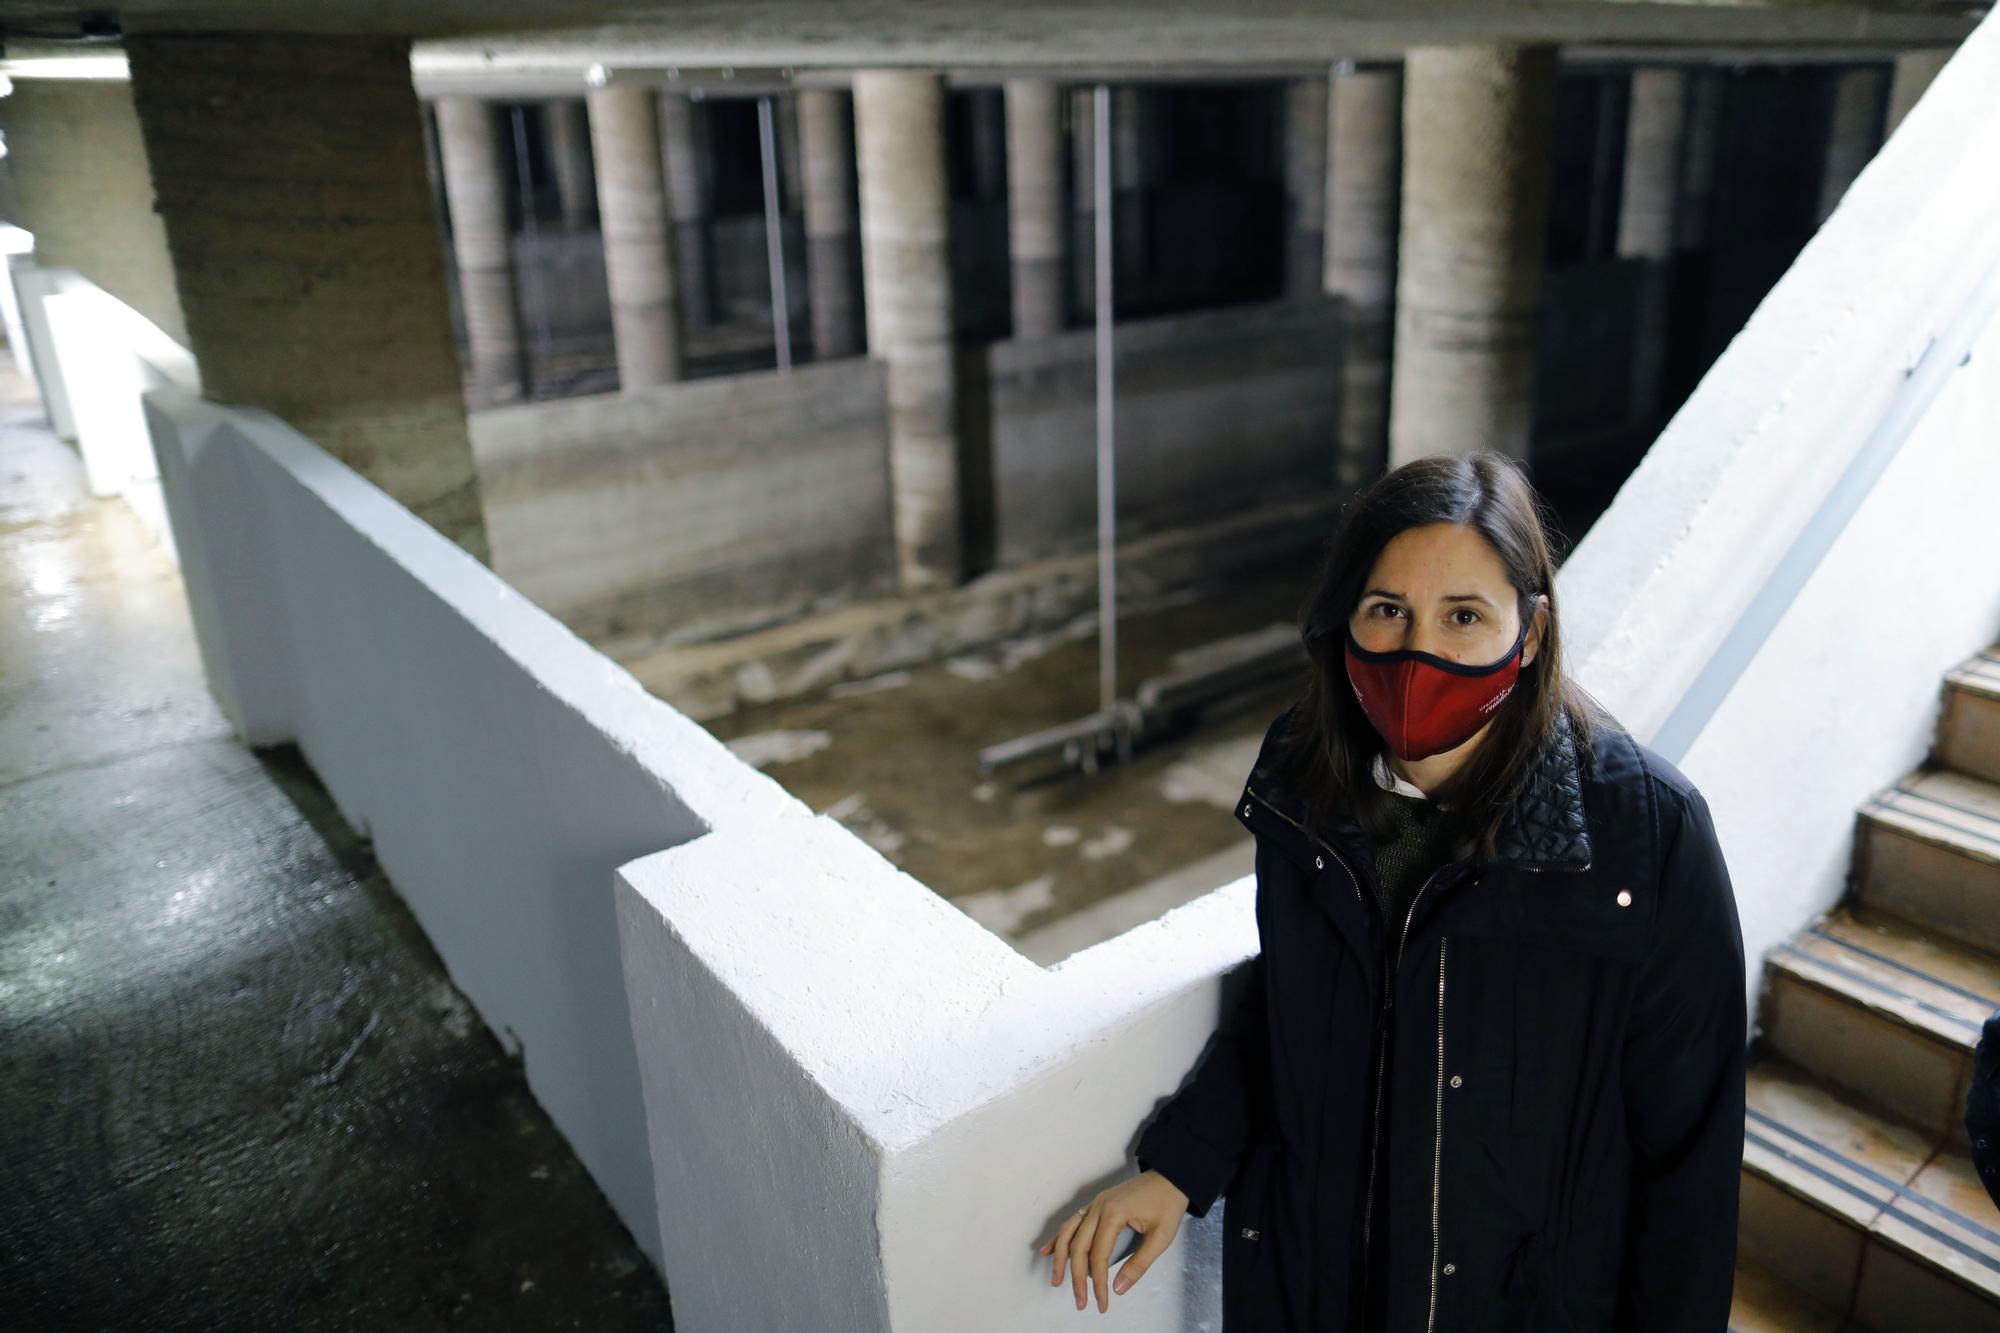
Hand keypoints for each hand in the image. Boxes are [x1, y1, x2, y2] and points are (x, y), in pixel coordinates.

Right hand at [1038, 1169, 1189, 1312]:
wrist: (1171, 1176)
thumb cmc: (1168, 1204)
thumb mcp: (1161, 1237)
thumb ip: (1139, 1264)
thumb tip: (1118, 1288)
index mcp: (1114, 1214)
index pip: (1098, 1255)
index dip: (1098, 1282)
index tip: (1101, 1302)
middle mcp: (1098, 1207)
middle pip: (1078, 1246)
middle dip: (1077, 1277)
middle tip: (1081, 1302)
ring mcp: (1095, 1204)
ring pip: (1069, 1232)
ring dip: (1061, 1258)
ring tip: (1057, 1280)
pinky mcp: (1097, 1204)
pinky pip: (1072, 1222)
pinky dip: (1059, 1238)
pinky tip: (1048, 1251)